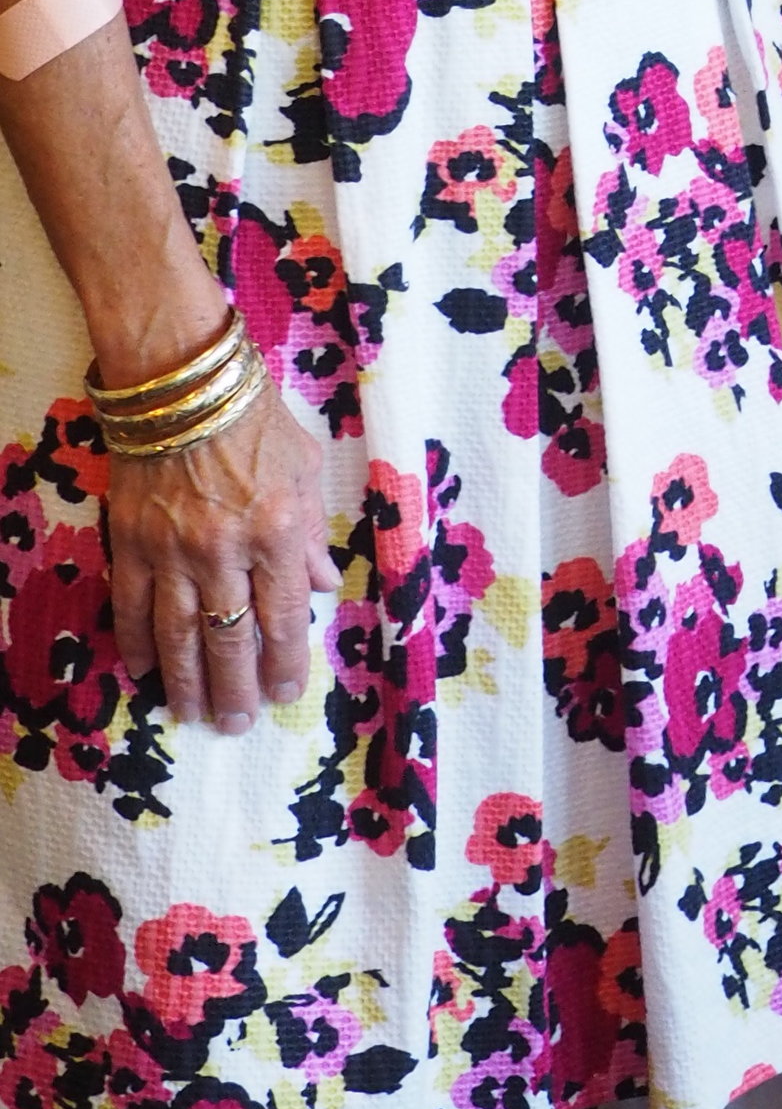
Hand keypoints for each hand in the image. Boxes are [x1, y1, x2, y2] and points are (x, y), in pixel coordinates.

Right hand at [106, 377, 339, 731]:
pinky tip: (145, 672)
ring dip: (187, 681)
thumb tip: (322, 586)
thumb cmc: (256, 418)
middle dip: (236, 688)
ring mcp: (173, 551)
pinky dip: (139, 645)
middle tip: (239, 723)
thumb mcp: (305, 467)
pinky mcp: (132, 543)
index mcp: (278, 530)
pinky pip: (134, 608)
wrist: (183, 385)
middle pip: (231, 638)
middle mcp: (226, 550)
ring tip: (194, 714)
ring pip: (180, 635)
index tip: (286, 693)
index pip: (284, 617)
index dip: (285, 663)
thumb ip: (314, 531)